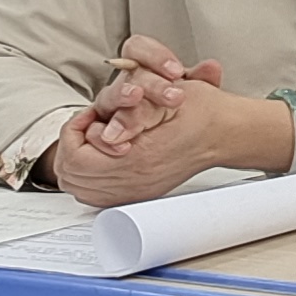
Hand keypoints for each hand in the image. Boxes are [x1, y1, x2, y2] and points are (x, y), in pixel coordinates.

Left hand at [53, 79, 272, 206]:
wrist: (225, 132)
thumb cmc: (199, 112)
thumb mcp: (162, 99)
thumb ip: (128, 114)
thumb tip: (103, 131)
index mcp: (138, 159)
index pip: (75, 157)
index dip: (73, 131)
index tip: (88, 116)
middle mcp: (135, 181)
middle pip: (72, 176)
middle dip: (70, 147)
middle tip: (86, 128)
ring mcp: (138, 191)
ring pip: (80, 189)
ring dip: (78, 163)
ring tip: (91, 141)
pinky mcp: (141, 193)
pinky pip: (98, 196)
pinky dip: (90, 177)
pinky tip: (101, 158)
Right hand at [83, 33, 205, 136]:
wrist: (161, 146)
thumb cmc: (175, 116)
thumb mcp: (193, 96)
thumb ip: (201, 80)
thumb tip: (211, 68)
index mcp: (142, 69)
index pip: (138, 49)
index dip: (156, 56)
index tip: (176, 71)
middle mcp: (123, 85)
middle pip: (128, 74)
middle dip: (152, 84)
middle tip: (173, 97)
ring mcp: (108, 108)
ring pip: (108, 97)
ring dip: (123, 99)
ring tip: (136, 105)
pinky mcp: (97, 131)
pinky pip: (89, 128)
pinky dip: (96, 131)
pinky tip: (111, 137)